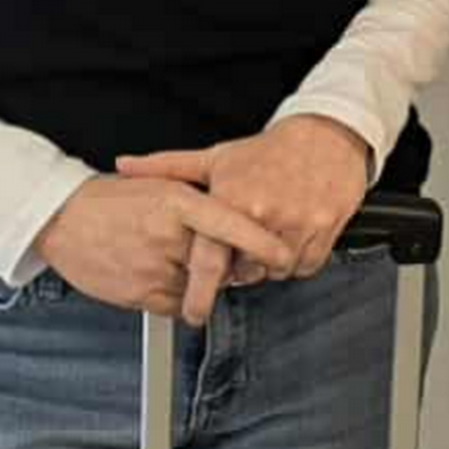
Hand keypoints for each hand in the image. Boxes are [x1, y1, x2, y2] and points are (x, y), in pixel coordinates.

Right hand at [32, 177, 294, 322]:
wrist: (60, 219)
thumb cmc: (113, 199)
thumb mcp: (161, 186)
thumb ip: (201, 202)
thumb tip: (243, 218)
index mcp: (176, 202)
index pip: (230, 224)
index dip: (261, 243)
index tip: (284, 255)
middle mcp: (167, 235)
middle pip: (221, 263)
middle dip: (229, 266)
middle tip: (226, 258)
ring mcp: (152, 267)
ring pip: (200, 288)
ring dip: (198, 281)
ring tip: (169, 257)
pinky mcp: (139, 293)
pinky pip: (177, 305)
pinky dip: (176, 296)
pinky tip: (155, 273)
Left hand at [117, 116, 372, 323]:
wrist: (325, 136)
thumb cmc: (268, 151)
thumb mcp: (215, 157)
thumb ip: (166, 167)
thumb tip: (123, 166)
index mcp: (234, 198)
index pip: (211, 258)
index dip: (200, 290)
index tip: (193, 312)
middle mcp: (266, 213)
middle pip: (246, 272)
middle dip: (241, 267)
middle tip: (241, 248)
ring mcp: (299, 222)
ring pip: (277, 271)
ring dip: (270, 265)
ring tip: (269, 235)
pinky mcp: (324, 229)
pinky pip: (306, 266)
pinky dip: (298, 260)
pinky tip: (292, 236)